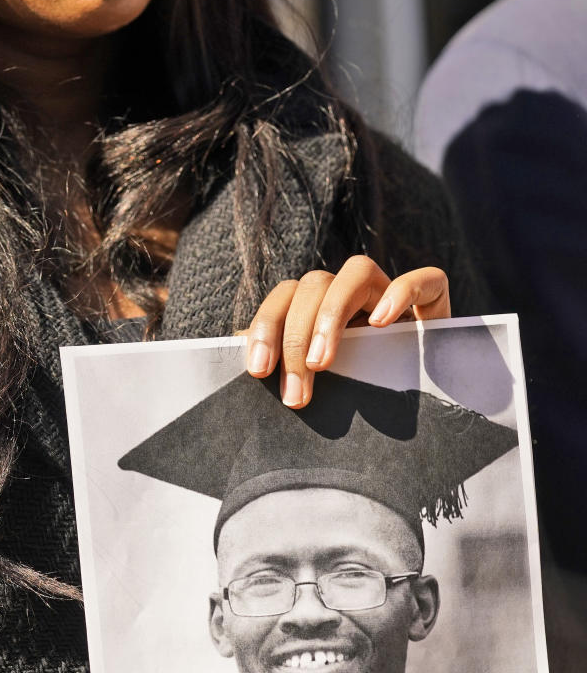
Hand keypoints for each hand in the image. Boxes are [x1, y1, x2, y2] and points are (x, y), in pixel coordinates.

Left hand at [240, 256, 449, 407]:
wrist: (428, 402)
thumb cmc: (358, 393)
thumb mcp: (314, 381)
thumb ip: (282, 363)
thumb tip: (237, 353)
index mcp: (318, 306)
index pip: (284, 296)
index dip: (265, 326)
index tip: (257, 370)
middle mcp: (352, 293)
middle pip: (313, 285)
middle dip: (295, 339)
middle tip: (296, 392)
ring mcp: (392, 292)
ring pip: (357, 270)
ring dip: (332, 315)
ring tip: (322, 362)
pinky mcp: (435, 302)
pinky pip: (426, 279)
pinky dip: (403, 292)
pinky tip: (383, 323)